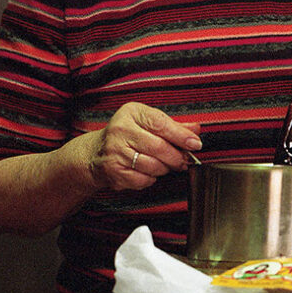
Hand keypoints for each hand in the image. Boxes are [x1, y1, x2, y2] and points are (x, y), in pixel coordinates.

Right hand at [86, 101, 200, 191]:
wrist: (95, 152)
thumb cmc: (127, 134)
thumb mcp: (147, 122)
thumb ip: (173, 126)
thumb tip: (196, 129)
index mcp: (132, 113)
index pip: (161, 124)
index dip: (181, 136)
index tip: (195, 144)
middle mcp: (120, 130)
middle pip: (159, 147)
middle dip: (177, 157)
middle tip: (185, 160)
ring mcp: (114, 151)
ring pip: (152, 165)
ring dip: (165, 168)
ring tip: (166, 165)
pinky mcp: (113, 171)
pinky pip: (143, 179)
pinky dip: (151, 178)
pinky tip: (149, 171)